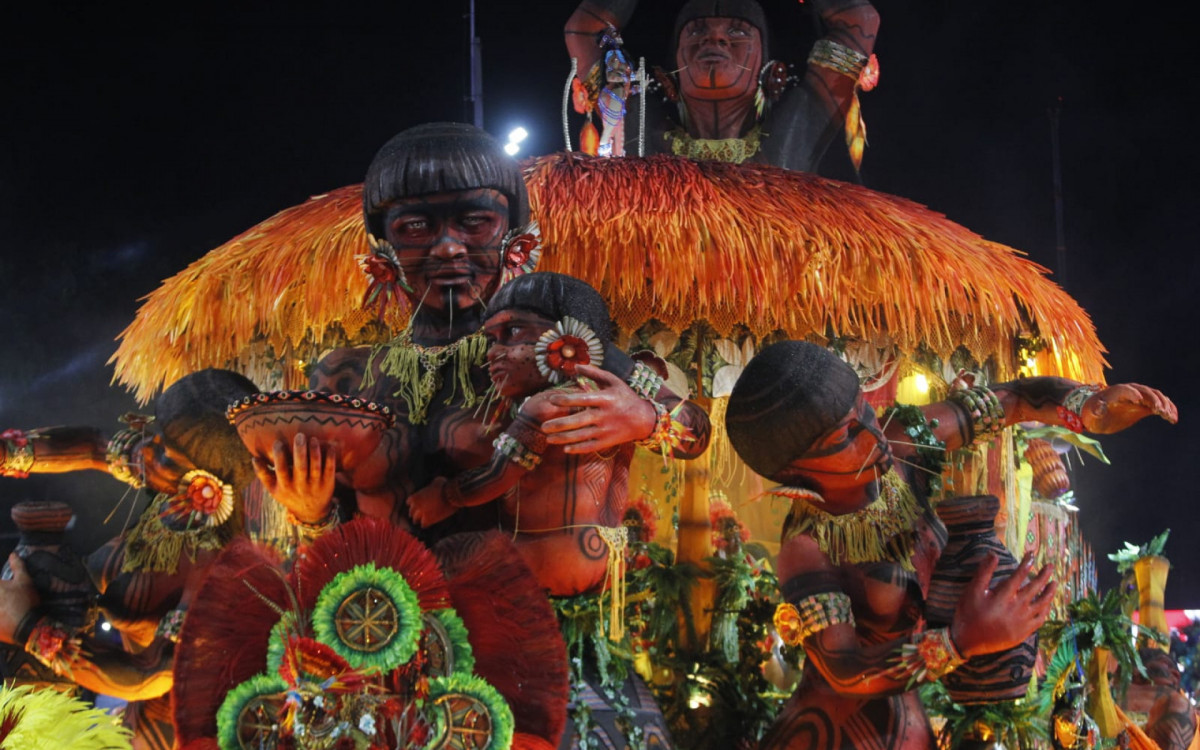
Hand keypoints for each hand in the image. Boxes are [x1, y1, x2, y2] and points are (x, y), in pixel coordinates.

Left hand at [0, 554, 39, 644]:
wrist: (28, 627)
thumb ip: (18, 567)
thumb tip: (14, 554)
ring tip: (4, 606)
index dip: (0, 586)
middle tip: (5, 599)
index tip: (3, 588)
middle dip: (0, 596)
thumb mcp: (25, 582)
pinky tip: (3, 616)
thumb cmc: (26, 602)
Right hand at [252, 433, 337, 523]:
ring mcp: (315, 485)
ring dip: (315, 452)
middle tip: (299, 435)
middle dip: (300, 451)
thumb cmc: (289, 495)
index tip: (278, 442)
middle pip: (300, 467)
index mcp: (285, 487)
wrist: (311, 512)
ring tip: (313, 439)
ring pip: (316, 467)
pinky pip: (330, 469)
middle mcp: (300, 487)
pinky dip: (330, 458)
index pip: (281, 471)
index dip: (279, 457)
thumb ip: (263, 474)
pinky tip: (330, 446)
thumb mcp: (274, 489)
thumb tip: (254, 458)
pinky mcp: (328, 484)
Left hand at [406, 477, 454, 527]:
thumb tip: (434, 485)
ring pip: (415, 520)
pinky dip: (425, 524)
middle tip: (417, 515)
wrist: (451, 495)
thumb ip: (432, 485)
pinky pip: (423, 525)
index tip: (417, 504)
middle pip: (411, 512)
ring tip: (422, 521)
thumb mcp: (436, 481)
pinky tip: (428, 523)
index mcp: (415, 496)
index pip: (409, 502)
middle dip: (414, 513)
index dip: (413, 503)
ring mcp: (422, 514)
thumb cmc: (444, 486)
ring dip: (418, 520)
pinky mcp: (429, 520)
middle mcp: (416, 506)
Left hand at [541, 364, 656, 453]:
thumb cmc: (625, 396)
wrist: (644, 419)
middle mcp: (604, 415)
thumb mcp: (613, 381)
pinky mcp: (608, 442)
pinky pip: (589, 447)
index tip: (551, 399)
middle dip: (558, 424)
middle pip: (578, 421)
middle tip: (543, 426)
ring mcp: (606, 430)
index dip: (565, 400)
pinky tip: (564, 448)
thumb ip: (594, 373)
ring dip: (562, 438)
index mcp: (604, 399)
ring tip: (548, 438)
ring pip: (581, 436)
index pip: (582, 399)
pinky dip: (577, 449)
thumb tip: (575, 365)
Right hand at [950, 552, 1055, 658]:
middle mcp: (1016, 608)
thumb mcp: (972, 591)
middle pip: (1034, 588)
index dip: (1027, 563)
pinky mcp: (1023, 632)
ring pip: (1041, 604)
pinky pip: (1040, 620)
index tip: (1032, 554)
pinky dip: (1045, 611)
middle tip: (1050, 566)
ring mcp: (1022, 621)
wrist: (968, 641)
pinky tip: (1047, 605)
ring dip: (1049, 592)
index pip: (1019, 575)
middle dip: (1043, 575)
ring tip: (1055, 583)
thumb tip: (993, 554)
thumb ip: (984, 572)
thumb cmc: (968, 613)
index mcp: (1003, 596)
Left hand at [1082, 383, 1177, 433]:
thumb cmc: (1092, 415)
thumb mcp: (1091, 414)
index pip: (1125, 389)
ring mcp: (1139, 397)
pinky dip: (1167, 409)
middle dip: (1152, 399)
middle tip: (1159, 410)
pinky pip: (1159, 404)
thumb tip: (1099, 407)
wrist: (1096, 416)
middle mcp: (1129, 391)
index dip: (1132, 393)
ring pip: (1155, 396)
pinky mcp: (1144, 405)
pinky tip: (1172, 418)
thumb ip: (1096, 410)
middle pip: (1144, 391)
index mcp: (1114, 392)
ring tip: (1168, 415)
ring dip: (1163, 404)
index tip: (1139, 401)